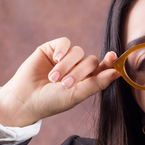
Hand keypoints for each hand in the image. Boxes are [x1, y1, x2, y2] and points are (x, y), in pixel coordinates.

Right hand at [0, 37, 119, 126]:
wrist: (27, 99)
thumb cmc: (53, 101)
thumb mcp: (77, 94)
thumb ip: (97, 83)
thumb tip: (117, 72)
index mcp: (88, 80)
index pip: (104, 68)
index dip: (110, 62)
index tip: (113, 57)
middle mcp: (79, 68)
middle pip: (91, 60)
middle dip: (80, 72)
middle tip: (65, 84)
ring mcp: (66, 58)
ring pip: (78, 52)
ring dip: (67, 65)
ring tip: (54, 79)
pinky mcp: (52, 49)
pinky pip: (65, 42)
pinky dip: (62, 50)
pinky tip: (55, 58)